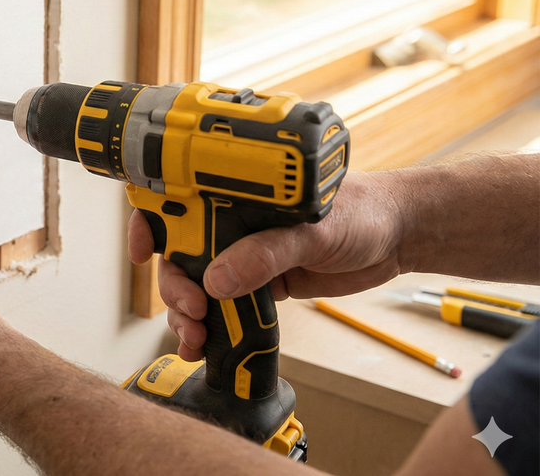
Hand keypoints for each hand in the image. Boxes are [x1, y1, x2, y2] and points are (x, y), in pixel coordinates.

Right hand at [129, 172, 407, 359]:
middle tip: (191, 310)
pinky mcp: (257, 283)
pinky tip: (203, 346)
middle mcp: (231, 221)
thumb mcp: (313, 229)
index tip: (142, 251)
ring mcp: (242, 254)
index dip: (149, 221)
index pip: (177, 199)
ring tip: (195, 338)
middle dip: (173, 286)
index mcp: (236, 193)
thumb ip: (267, 252)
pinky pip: (221, 306)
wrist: (398, 237)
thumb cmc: (361, 211)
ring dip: (185, 314)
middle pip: (177, 253)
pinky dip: (208, 328)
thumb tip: (218, 279)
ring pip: (194, 285)